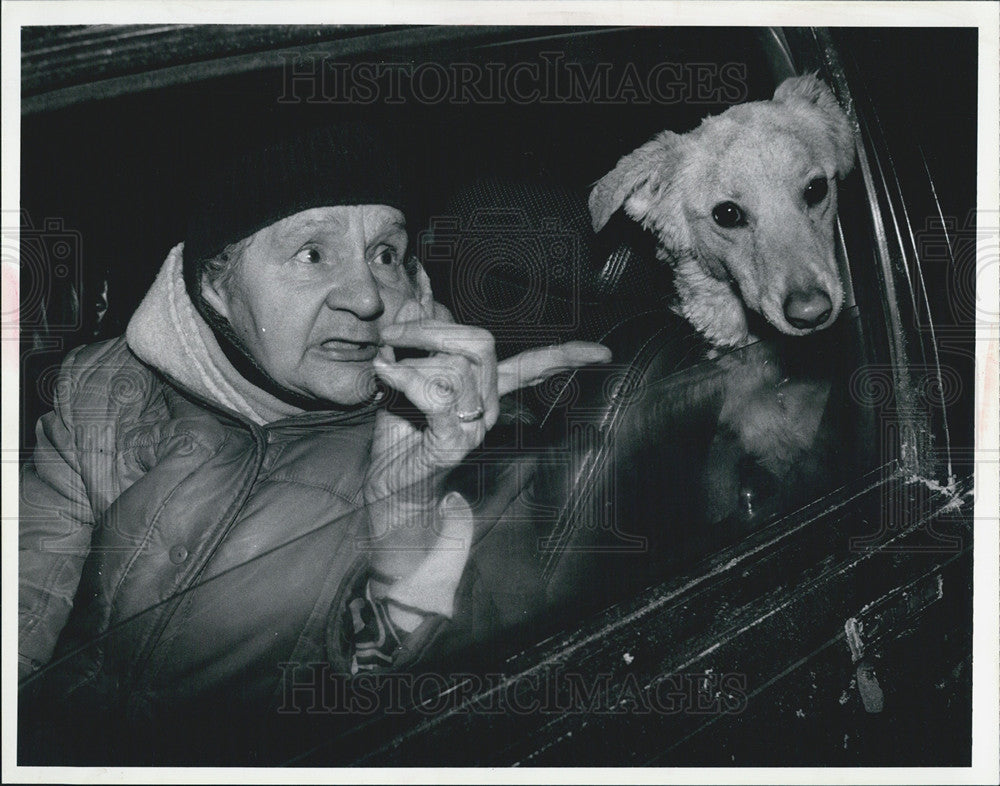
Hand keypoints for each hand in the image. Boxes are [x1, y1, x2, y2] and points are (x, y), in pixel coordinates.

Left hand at [362, 301, 610, 587]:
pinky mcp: (453, 443)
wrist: (388, 490)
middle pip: (482, 345)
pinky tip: (386, 372)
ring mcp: (475, 428)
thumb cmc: (399, 435)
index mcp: (488, 392)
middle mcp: (490, 409)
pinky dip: (406, 377)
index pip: (532, 368)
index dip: (566, 356)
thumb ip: (418, 341)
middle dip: (433, 330)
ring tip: (387, 374)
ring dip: (410, 363)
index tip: (602, 354)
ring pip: (455, 368)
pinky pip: (438, 396)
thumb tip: (417, 297)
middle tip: (393, 334)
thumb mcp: (406, 376)